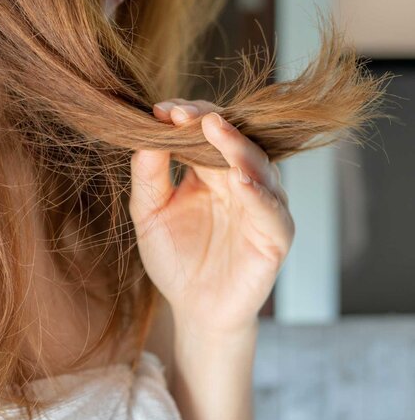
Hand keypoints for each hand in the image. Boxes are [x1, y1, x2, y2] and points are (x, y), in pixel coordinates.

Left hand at [129, 99, 294, 337]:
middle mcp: (240, 182)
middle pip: (234, 141)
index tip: (163, 110)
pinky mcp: (275, 236)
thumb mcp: (149, 213)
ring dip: (238, 147)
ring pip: (258, 167)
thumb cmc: (174, 259)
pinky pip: (271, 211)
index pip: (207, 132)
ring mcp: (260, 207)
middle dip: (211, 123)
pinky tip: (241, 180)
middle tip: (186, 113)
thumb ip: (148, 175)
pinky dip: (258, 194)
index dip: (189, 117)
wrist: (193, 308)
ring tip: (215, 130)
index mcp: (211, 172)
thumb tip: (146, 134)